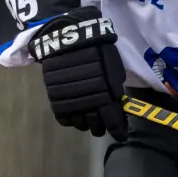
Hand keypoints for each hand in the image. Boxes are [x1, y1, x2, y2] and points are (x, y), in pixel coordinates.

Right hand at [28, 6, 127, 141]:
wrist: (67, 40)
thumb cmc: (95, 50)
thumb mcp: (113, 67)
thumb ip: (115, 87)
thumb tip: (116, 101)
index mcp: (105, 96)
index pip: (113, 121)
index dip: (118, 131)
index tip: (121, 136)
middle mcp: (88, 104)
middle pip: (96, 126)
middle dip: (101, 128)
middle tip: (103, 126)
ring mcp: (70, 103)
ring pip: (80, 124)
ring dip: (86, 124)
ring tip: (89, 121)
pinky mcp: (56, 99)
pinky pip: (64, 118)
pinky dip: (71, 120)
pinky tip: (76, 116)